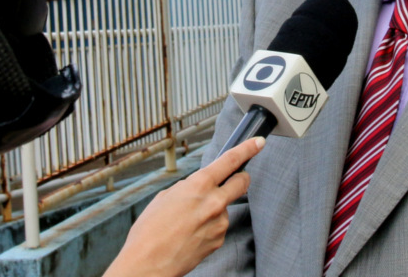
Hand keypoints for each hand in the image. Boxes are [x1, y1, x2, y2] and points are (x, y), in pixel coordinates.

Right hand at [102, 137, 264, 276]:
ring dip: (214, 209)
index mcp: (199, 185)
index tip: (258, 143)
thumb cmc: (150, 232)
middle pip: (242, 182)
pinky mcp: (219, 240)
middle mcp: (214, 202)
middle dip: (240, 178)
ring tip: (188, 221)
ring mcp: (219, 223)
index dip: (247, 149)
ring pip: (225, 207)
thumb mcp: (164, 198)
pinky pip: (218, 226)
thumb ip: (187, 188)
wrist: (148, 264)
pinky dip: (209, 227)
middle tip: (233, 179)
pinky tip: (190, 233)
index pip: (230, 161)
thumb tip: (197, 188)